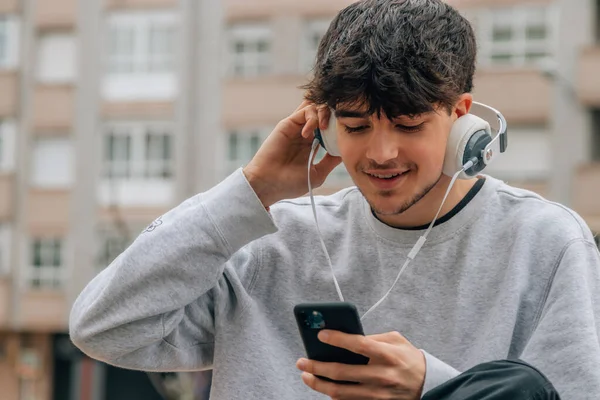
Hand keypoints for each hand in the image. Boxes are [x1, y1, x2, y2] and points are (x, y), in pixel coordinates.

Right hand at [242, 100, 341, 207]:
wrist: (269, 184)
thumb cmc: (290, 183)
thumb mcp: (317, 174)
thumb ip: (331, 161)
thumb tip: (345, 150)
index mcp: (313, 145)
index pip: (330, 127)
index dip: (339, 126)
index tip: (345, 136)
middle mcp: (305, 133)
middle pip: (324, 113)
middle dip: (334, 115)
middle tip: (337, 127)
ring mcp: (297, 128)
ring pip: (316, 107)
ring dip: (324, 114)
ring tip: (324, 129)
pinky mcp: (288, 123)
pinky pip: (305, 110)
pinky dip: (312, 118)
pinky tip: (309, 135)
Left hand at [296, 331, 425, 399]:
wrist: (429, 384)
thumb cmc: (408, 358)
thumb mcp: (396, 340)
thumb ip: (372, 337)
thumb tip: (346, 337)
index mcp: (387, 354)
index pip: (357, 344)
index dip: (337, 339)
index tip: (320, 334)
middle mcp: (381, 375)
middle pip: (342, 372)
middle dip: (317, 366)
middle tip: (302, 361)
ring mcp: (378, 394)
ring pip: (340, 392)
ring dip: (319, 384)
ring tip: (306, 376)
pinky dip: (333, 397)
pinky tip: (324, 388)